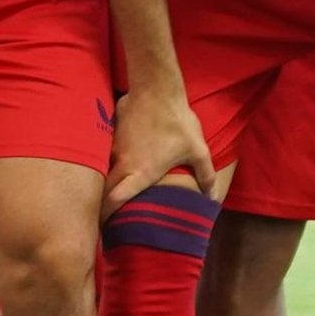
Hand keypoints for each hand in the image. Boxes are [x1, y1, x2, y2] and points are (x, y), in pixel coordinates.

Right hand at [102, 80, 218, 209]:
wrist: (155, 88)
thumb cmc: (177, 122)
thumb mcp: (197, 150)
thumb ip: (205, 175)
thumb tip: (213, 197)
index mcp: (142, 172)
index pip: (117, 199)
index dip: (108, 215)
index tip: (106, 227)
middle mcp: (123, 163)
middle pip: (104, 191)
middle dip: (101, 206)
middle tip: (104, 220)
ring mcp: (114, 148)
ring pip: (103, 172)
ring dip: (104, 185)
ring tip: (107, 196)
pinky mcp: (110, 135)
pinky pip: (106, 155)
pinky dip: (107, 165)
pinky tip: (116, 165)